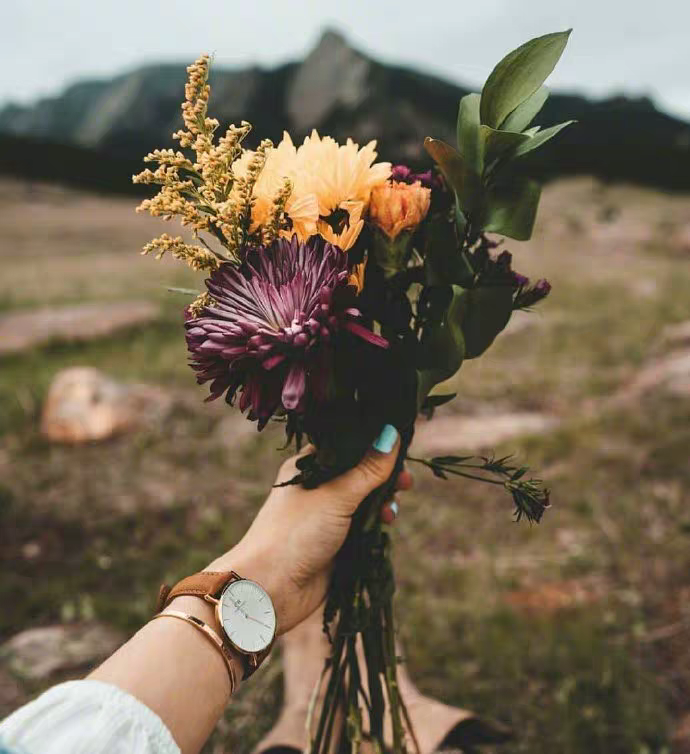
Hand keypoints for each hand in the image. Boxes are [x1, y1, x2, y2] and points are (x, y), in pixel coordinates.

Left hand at [205, 424, 411, 633]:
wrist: (270, 590)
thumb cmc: (295, 534)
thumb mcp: (336, 496)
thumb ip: (368, 469)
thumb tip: (391, 433)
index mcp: (307, 467)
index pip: (346, 446)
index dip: (372, 444)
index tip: (400, 446)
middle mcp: (316, 488)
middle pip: (360, 473)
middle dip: (384, 477)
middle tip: (405, 483)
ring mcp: (326, 516)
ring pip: (365, 500)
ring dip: (383, 501)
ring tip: (390, 510)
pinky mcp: (336, 542)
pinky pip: (364, 525)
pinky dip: (377, 522)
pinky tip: (385, 523)